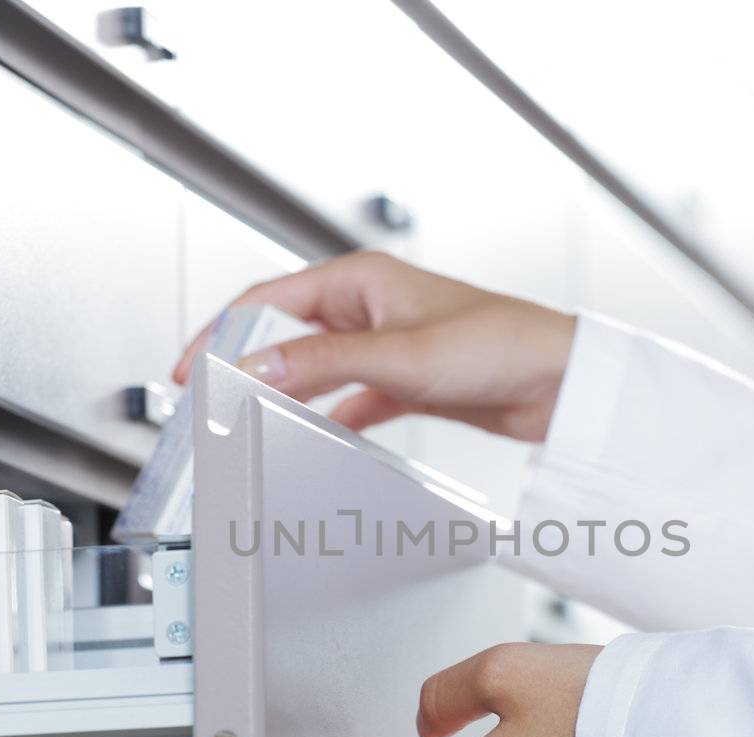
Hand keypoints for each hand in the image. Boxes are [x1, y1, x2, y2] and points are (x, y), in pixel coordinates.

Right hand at [174, 251, 575, 442]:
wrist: (563, 383)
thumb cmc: (501, 344)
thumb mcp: (399, 355)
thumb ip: (322, 363)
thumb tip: (254, 371)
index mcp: (360, 278)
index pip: (264, 301)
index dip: (219, 336)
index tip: (190, 372)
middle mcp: (370, 306)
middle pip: (284, 334)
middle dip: (245, 367)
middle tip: (212, 405)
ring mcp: (388, 344)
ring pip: (316, 369)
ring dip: (285, 395)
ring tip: (251, 424)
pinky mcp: (408, 380)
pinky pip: (352, 399)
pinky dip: (330, 418)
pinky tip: (316, 440)